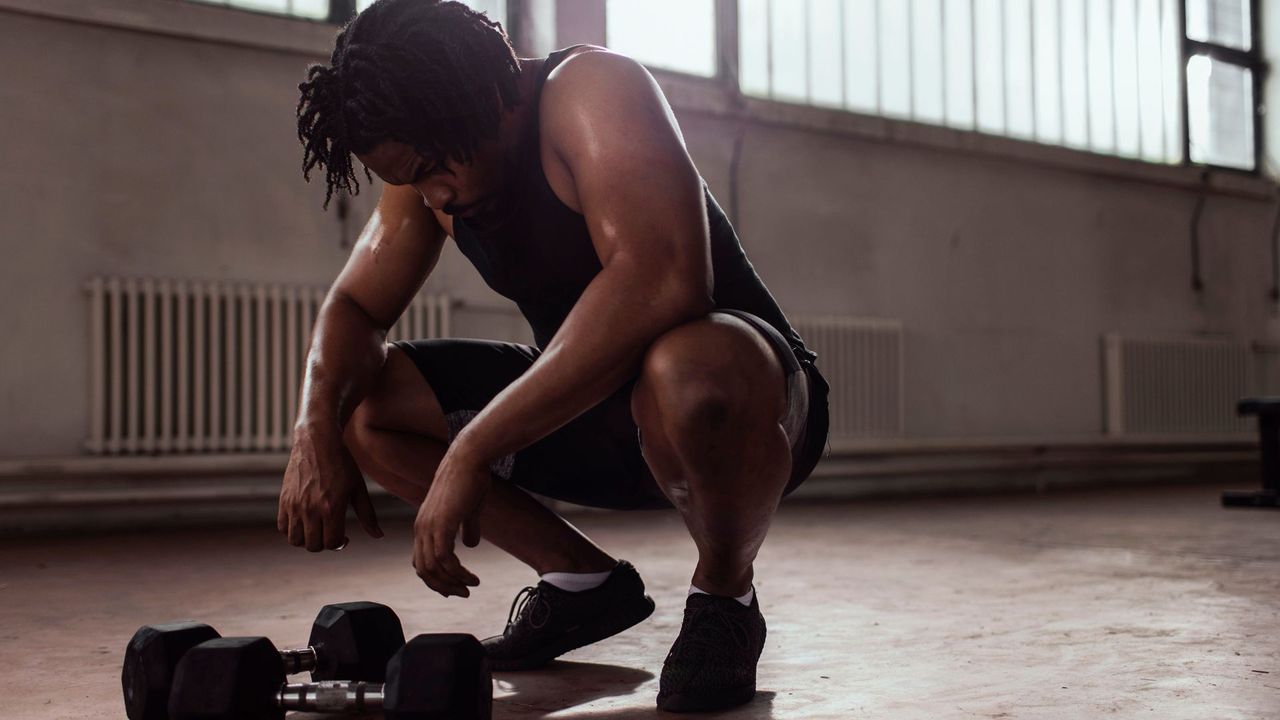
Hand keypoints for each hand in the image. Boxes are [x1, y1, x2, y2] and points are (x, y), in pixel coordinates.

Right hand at [278, 421, 382, 551]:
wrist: (317, 441)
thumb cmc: (342, 463)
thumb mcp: (358, 488)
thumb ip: (368, 515)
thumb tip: (379, 536)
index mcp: (331, 507)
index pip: (332, 543)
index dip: (339, 544)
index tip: (344, 537)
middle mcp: (310, 509)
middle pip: (313, 546)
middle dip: (324, 543)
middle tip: (331, 532)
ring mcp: (294, 505)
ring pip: (295, 540)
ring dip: (307, 539)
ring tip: (317, 528)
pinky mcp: (284, 499)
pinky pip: (283, 527)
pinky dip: (292, 530)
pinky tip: (305, 521)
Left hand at [413, 443, 488, 597]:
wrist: (470, 458)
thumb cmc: (471, 479)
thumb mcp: (469, 509)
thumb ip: (467, 527)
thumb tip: (471, 545)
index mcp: (424, 524)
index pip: (421, 561)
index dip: (434, 579)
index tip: (453, 587)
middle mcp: (421, 528)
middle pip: (424, 570)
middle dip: (443, 586)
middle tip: (463, 593)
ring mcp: (429, 526)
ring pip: (434, 568)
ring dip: (453, 582)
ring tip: (471, 587)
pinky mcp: (441, 525)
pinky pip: (445, 559)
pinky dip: (458, 573)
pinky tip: (472, 578)